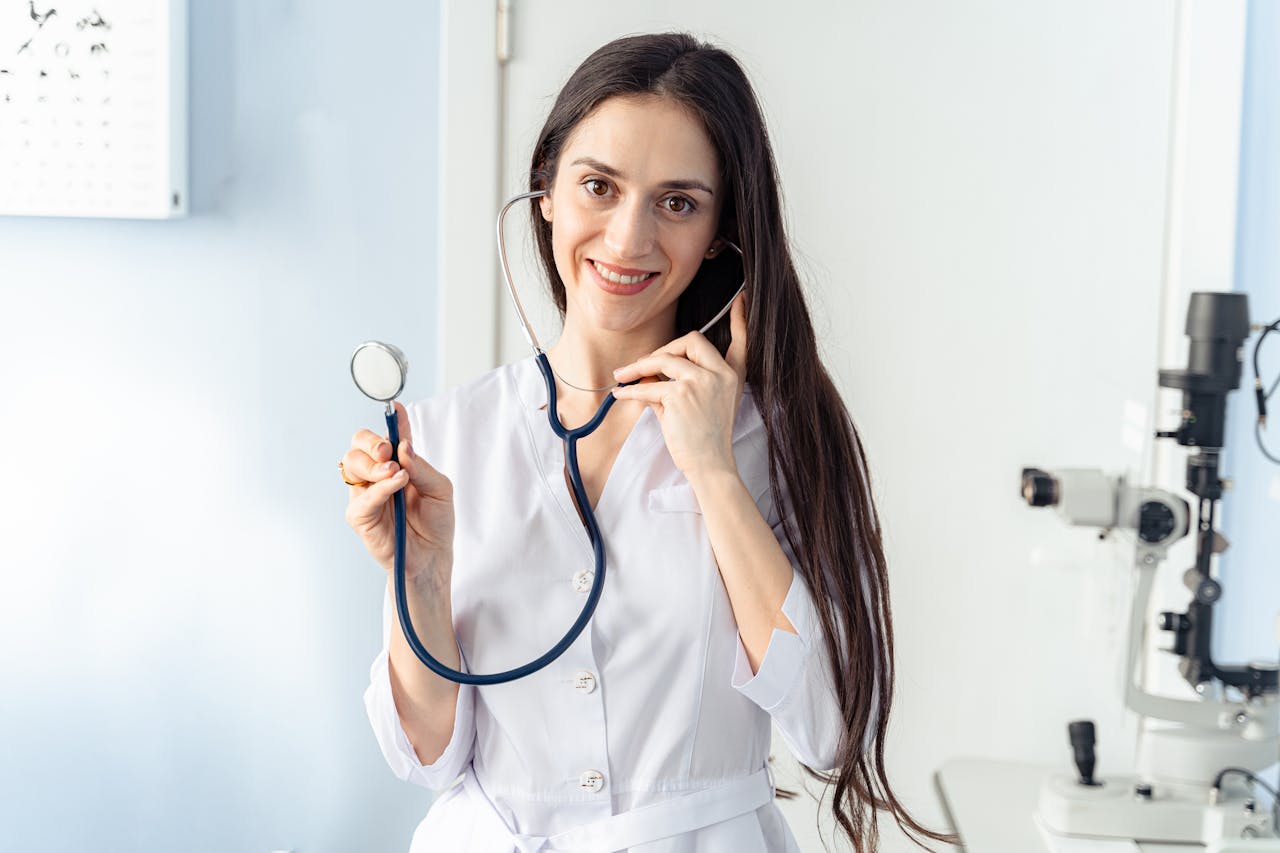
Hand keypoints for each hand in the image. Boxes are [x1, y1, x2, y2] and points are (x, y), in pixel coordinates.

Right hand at [342, 402, 454, 592]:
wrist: (433, 557)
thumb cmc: (436, 522)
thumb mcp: (440, 489)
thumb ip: (422, 467)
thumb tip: (403, 446)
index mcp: (398, 463)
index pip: (390, 435)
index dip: (392, 420)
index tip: (396, 408)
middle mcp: (377, 474)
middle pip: (358, 443)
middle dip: (372, 441)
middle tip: (389, 451)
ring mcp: (365, 494)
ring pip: (352, 463)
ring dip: (374, 463)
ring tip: (396, 472)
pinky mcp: (360, 516)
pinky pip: (362, 496)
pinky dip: (379, 487)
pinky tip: (396, 484)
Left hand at [611, 292, 746, 478]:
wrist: (710, 466)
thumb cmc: (705, 440)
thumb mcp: (705, 405)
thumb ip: (685, 383)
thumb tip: (650, 373)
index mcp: (731, 376)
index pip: (741, 340)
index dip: (740, 318)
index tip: (741, 298)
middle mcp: (720, 375)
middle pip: (691, 340)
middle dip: (664, 348)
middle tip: (645, 365)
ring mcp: (701, 383)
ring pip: (664, 359)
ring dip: (639, 367)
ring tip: (623, 377)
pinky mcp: (680, 397)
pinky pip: (648, 386)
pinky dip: (630, 390)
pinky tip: (621, 394)